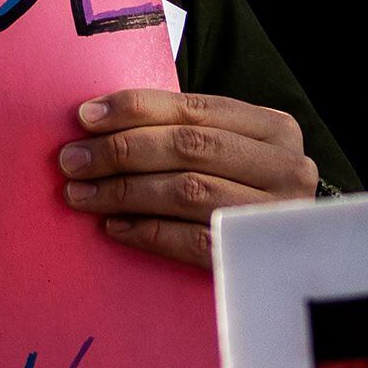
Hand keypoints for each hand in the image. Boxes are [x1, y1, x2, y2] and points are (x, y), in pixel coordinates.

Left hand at [53, 90, 318, 271]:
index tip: (85, 117)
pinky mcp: (255, 256)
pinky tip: (114, 226)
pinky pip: (192, 240)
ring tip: (81, 194)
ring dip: (125, 191)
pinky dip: (148, 231)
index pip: (195, 109)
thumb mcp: (232, 151)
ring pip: (188, 191)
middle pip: (189, 147)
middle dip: (121, 151)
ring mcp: (273, 213)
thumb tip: (97, 121)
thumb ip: (185, 132)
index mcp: (274, 128)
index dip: (136, 108)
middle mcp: (285, 166)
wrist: (294, 259)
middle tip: (73, 160)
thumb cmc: (246, 192)